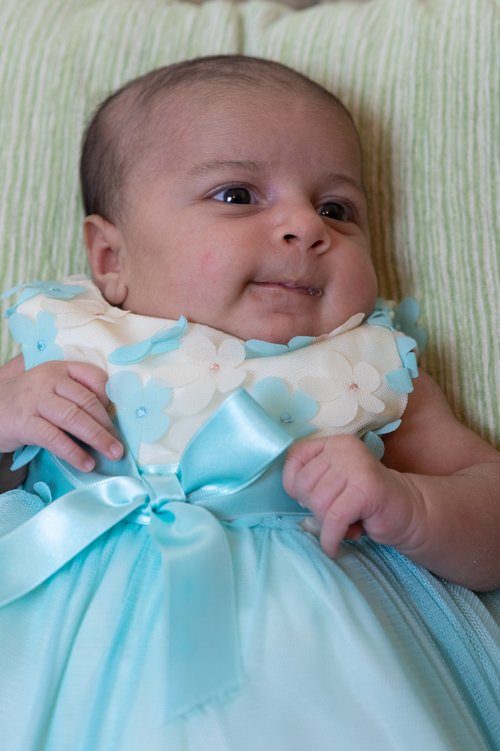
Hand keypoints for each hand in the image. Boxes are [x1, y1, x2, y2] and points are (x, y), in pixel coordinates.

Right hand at [0, 359, 122, 470]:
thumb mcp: (51, 389)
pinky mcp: (25, 423)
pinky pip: (54, 438)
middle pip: (87, 401)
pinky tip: (86, 463)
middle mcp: (49, 381)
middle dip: (107, 426)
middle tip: (120, 446)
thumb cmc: (28, 402)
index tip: (115, 417)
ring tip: (112, 454)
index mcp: (60, 369)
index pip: (93, 376)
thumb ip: (75, 395)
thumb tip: (108, 421)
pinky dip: (73, 452)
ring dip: (97, 438)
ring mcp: (36, 401)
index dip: (109, 397)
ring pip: (74, 418)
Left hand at [283, 435, 419, 556]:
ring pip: (319, 503)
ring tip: (346, 524)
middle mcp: (344, 449)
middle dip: (315, 508)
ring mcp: (357, 466)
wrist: (406, 510)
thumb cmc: (363, 500)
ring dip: (328, 524)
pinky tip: (334, 547)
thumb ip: (312, 480)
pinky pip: (334, 519)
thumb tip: (292, 494)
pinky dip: (331, 538)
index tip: (307, 499)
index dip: (293, 485)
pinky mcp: (366, 489)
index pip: (295, 459)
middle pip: (305, 485)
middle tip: (335, 515)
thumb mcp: (333, 482)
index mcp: (333, 443)